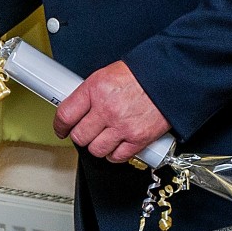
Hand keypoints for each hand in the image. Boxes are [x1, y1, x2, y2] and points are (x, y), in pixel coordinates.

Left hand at [53, 61, 169, 162]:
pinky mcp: (138, 138)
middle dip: (80, 135)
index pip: (65, 115)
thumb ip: (90, 93)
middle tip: (86, 132)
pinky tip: (116, 145)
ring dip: (97, 146)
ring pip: (96, 150)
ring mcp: (122, 126)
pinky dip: (115, 154)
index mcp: (95, 89)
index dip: (60, 126)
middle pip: (79, 136)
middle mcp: (107, 109)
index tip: (61, 129)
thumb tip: (75, 109)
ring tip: (103, 138)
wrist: (171, 77)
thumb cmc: (141, 74)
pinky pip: (117, 156)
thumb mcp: (107, 75)